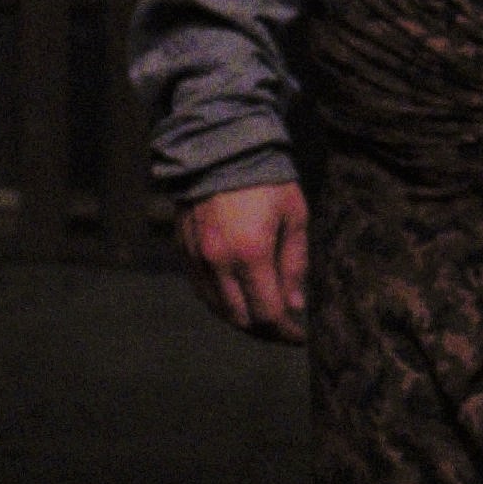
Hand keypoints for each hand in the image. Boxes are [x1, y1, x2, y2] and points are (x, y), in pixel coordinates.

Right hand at [181, 181, 311, 341]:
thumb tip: (295, 306)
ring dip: (241, 319)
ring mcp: (197, 256)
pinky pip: (200, 289)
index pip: (267, 313)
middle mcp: (219, 261)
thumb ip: (294, 265)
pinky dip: (219, 302)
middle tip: (282, 330)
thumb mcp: (294, 217)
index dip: (285, 332)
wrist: (222, 146)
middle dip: (265, 331)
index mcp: (251, 253)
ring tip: (262, 318)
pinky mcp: (183, 249)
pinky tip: (236, 299)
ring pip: (217, 308)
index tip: (299, 337)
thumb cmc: (267, 179)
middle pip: (240, 318)